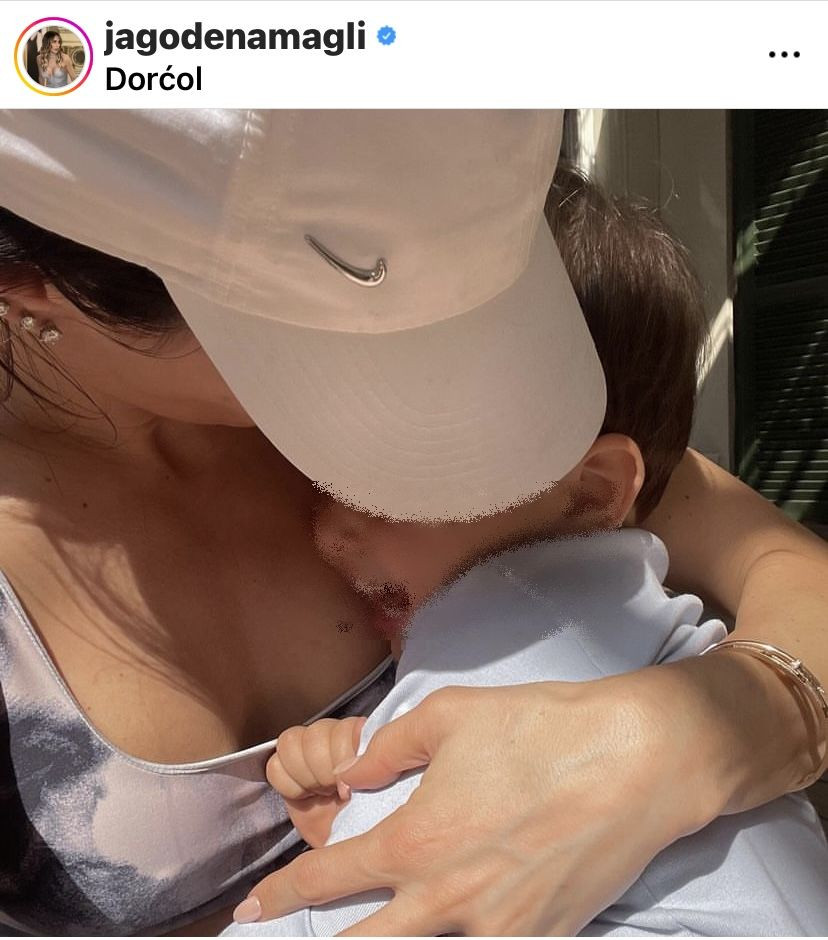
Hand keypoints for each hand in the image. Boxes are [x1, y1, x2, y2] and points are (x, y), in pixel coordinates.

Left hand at [246, 666, 728, 934]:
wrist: (637, 760)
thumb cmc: (538, 727)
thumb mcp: (448, 715)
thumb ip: (386, 749)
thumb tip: (351, 775)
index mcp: (416, 843)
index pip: (327, 879)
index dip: (282, 895)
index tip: (251, 910)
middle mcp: (447, 901)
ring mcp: (498, 931)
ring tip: (383, 927)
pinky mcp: (543, 938)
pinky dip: (462, 939)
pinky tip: (457, 921)